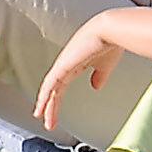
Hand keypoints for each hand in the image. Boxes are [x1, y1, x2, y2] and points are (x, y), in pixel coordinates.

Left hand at [30, 16, 145, 138]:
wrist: (110, 30)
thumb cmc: (110, 42)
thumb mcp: (105, 65)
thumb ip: (99, 76)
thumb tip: (96, 86)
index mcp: (76, 63)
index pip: (62, 84)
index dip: (57, 99)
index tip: (55, 111)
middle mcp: (67, 64)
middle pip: (54, 89)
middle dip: (51, 106)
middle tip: (48, 121)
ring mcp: (63, 64)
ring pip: (49, 88)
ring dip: (45, 104)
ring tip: (41, 117)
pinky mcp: (62, 65)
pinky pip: (49, 84)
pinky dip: (44, 96)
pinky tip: (41, 106)